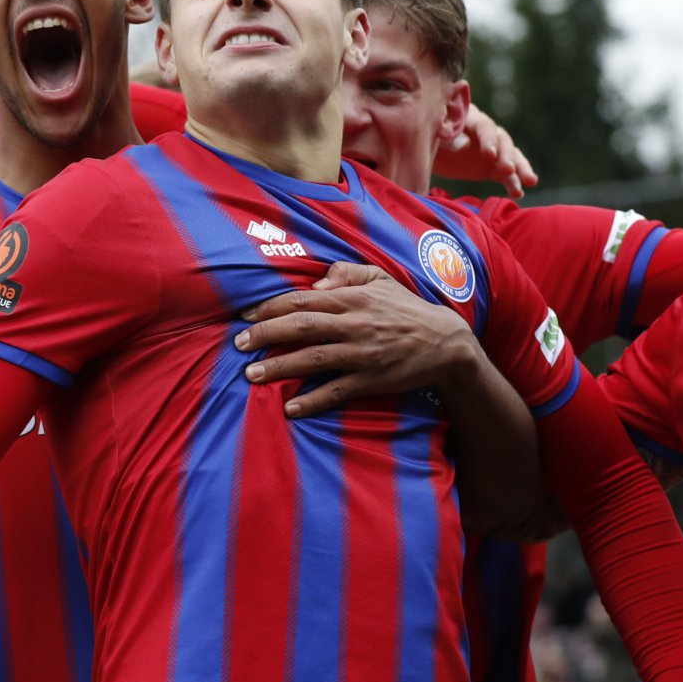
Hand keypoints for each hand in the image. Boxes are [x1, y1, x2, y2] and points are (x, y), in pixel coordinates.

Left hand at [234, 262, 476, 416]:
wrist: (444, 343)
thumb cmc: (405, 309)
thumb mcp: (379, 279)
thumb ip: (346, 272)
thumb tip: (314, 283)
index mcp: (351, 298)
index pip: (301, 300)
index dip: (270, 308)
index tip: (245, 316)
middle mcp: (353, 325)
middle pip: (300, 327)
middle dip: (265, 335)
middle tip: (238, 345)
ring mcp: (361, 354)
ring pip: (312, 360)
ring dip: (279, 368)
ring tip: (251, 375)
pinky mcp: (371, 380)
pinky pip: (336, 392)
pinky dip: (312, 401)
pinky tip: (290, 408)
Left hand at [435, 106, 537, 197]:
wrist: (425, 149)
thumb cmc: (426, 136)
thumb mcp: (431, 131)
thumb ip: (440, 127)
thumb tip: (443, 124)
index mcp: (470, 118)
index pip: (484, 127)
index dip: (488, 140)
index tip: (489, 155)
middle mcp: (486, 132)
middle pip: (502, 141)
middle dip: (506, 156)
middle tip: (508, 170)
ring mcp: (492, 150)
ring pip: (511, 157)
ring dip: (520, 169)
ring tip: (529, 182)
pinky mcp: (492, 167)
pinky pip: (506, 175)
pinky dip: (513, 183)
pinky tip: (519, 194)